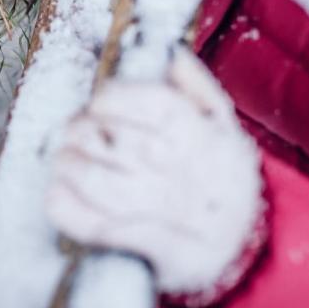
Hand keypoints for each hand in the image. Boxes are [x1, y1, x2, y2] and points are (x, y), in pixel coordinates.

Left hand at [46, 50, 263, 296]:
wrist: (251, 253)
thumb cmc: (224, 179)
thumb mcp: (225, 129)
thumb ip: (197, 89)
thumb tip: (170, 53)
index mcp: (205, 138)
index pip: (154, 105)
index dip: (115, 98)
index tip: (98, 102)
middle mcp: (186, 174)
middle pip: (118, 141)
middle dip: (81, 131)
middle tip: (71, 131)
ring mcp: (168, 216)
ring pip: (100, 182)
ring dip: (69, 166)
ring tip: (62, 159)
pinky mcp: (151, 254)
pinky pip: (98, 228)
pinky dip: (68, 209)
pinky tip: (57, 193)